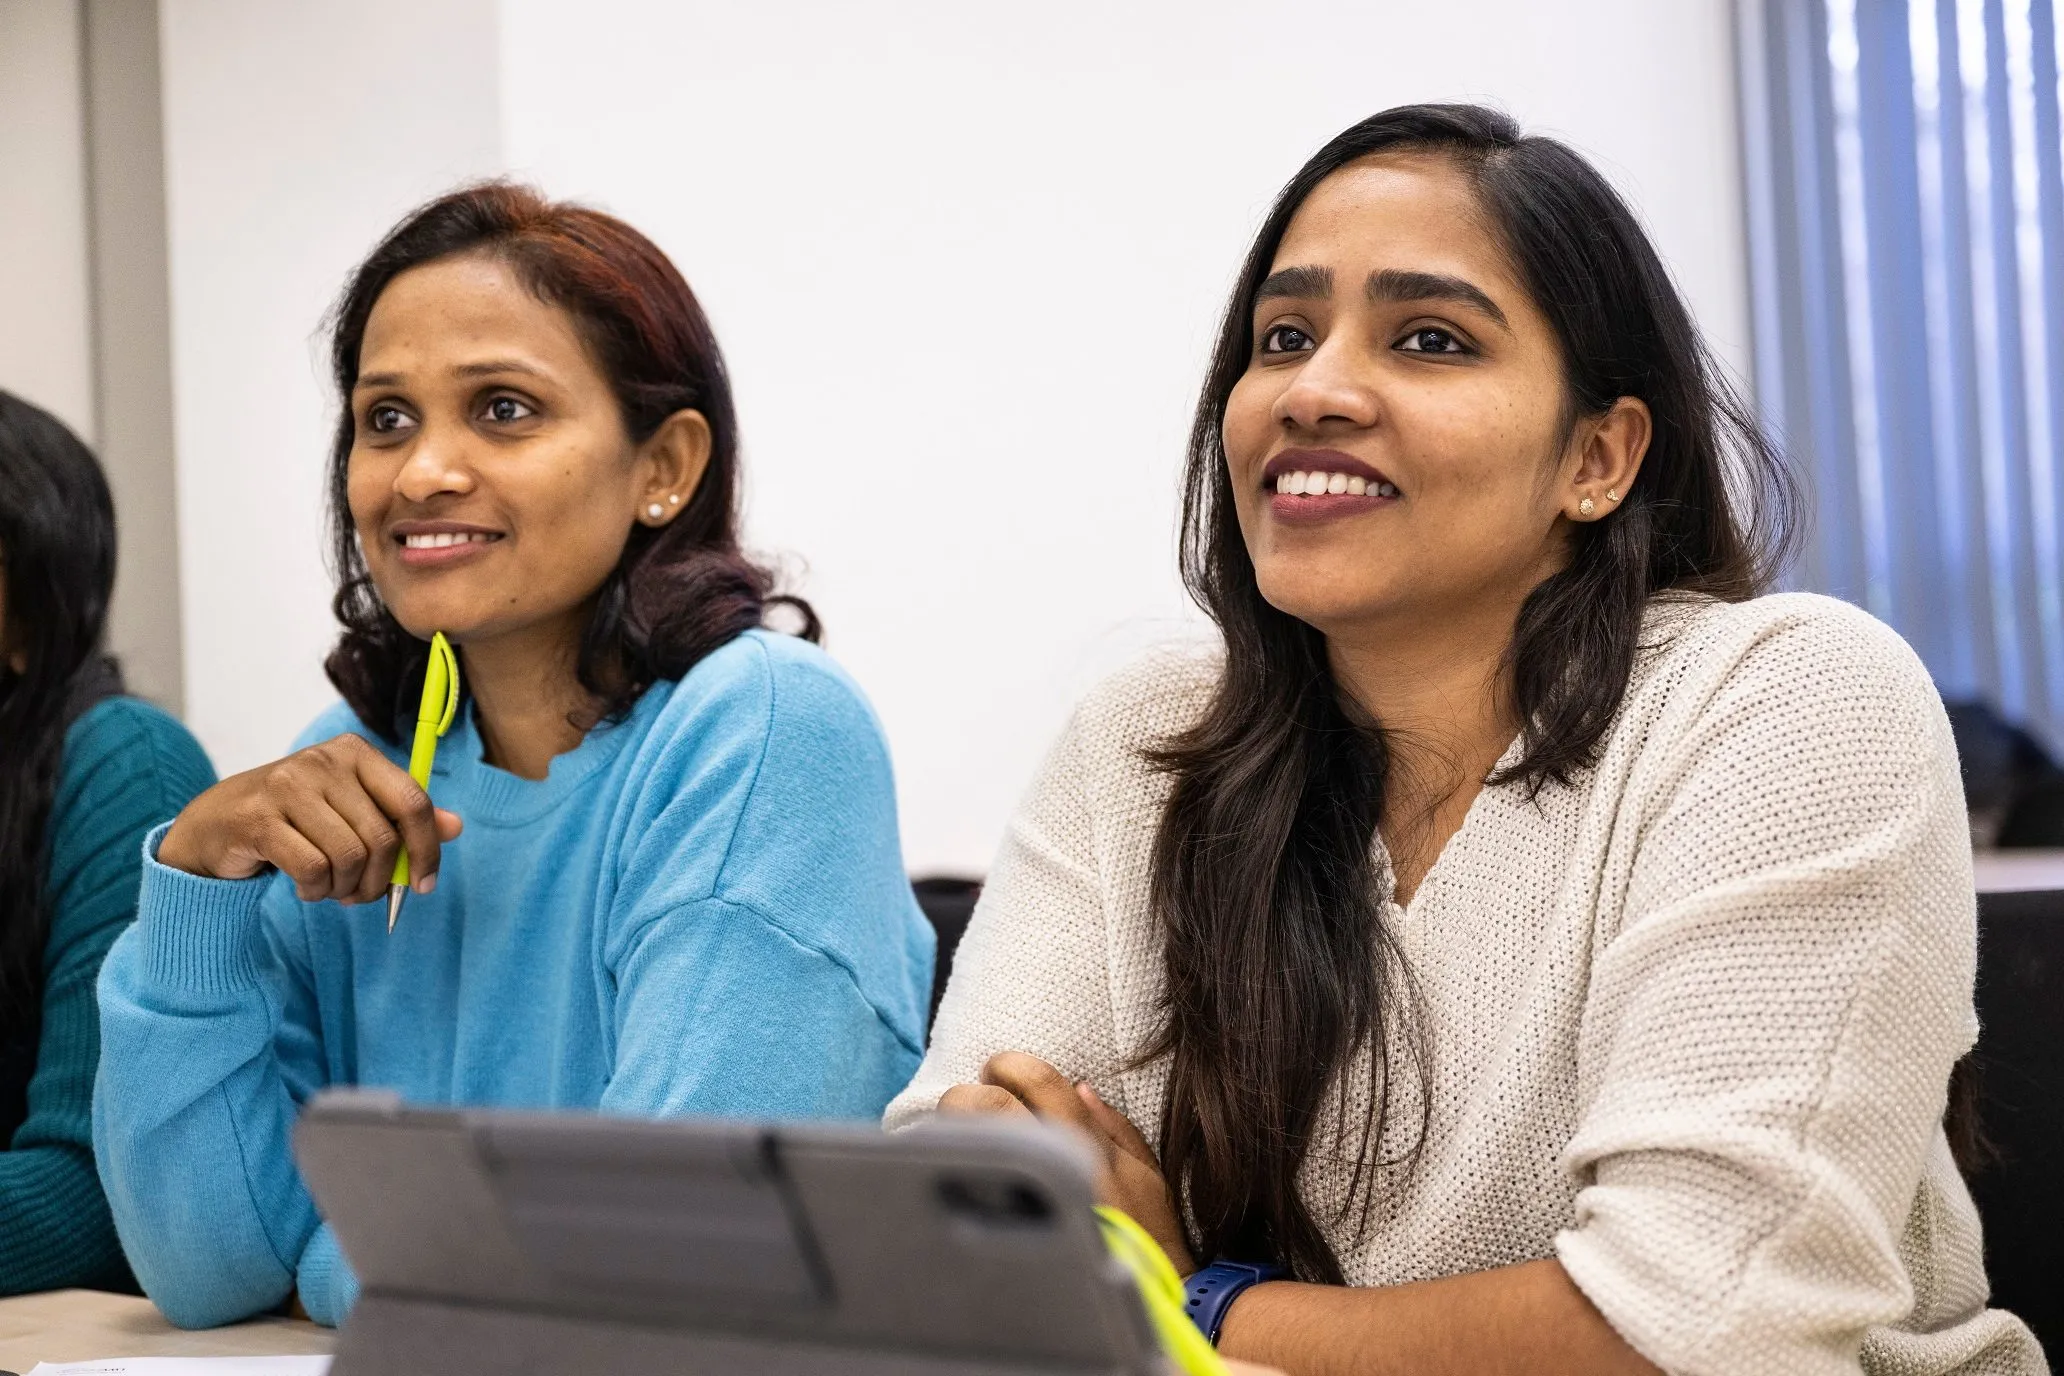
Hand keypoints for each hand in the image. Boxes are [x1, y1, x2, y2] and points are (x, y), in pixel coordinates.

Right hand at [157, 733, 461, 903]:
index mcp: (355, 752)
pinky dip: (315, 891)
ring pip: (349, 857)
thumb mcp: (352, 811)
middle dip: (380, 881)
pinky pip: (312, 870)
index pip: (413, 801)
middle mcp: (323, 761)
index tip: (424, 885)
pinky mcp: (257, 818)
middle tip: (363, 896)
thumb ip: (402, 817)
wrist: (214, 825)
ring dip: (345, 888)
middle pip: (382, 838)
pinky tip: (306, 888)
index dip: (427, 849)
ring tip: (331, 888)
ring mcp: (286, 786)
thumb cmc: (296, 819)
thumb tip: (455, 827)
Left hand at [939, 1051, 1196, 1274]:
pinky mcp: (998, 1231)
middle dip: (972, 1093)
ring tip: (967, 1139)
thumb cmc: (1151, 1235)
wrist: (1146, 1300)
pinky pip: (962, 1187)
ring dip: (957, 1130)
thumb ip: (1113, 1126)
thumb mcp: (1147, 1173)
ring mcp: (1019, 1199)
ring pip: (965, 1141)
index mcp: (1085, 1143)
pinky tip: (966, 1177)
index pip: (1036, 1079)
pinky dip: (956, 1172)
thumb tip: (1078, 1087)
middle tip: (976, 1101)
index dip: (1012, 1065)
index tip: (1002, 1070)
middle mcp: (1049, 1165)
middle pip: (987, 1103)